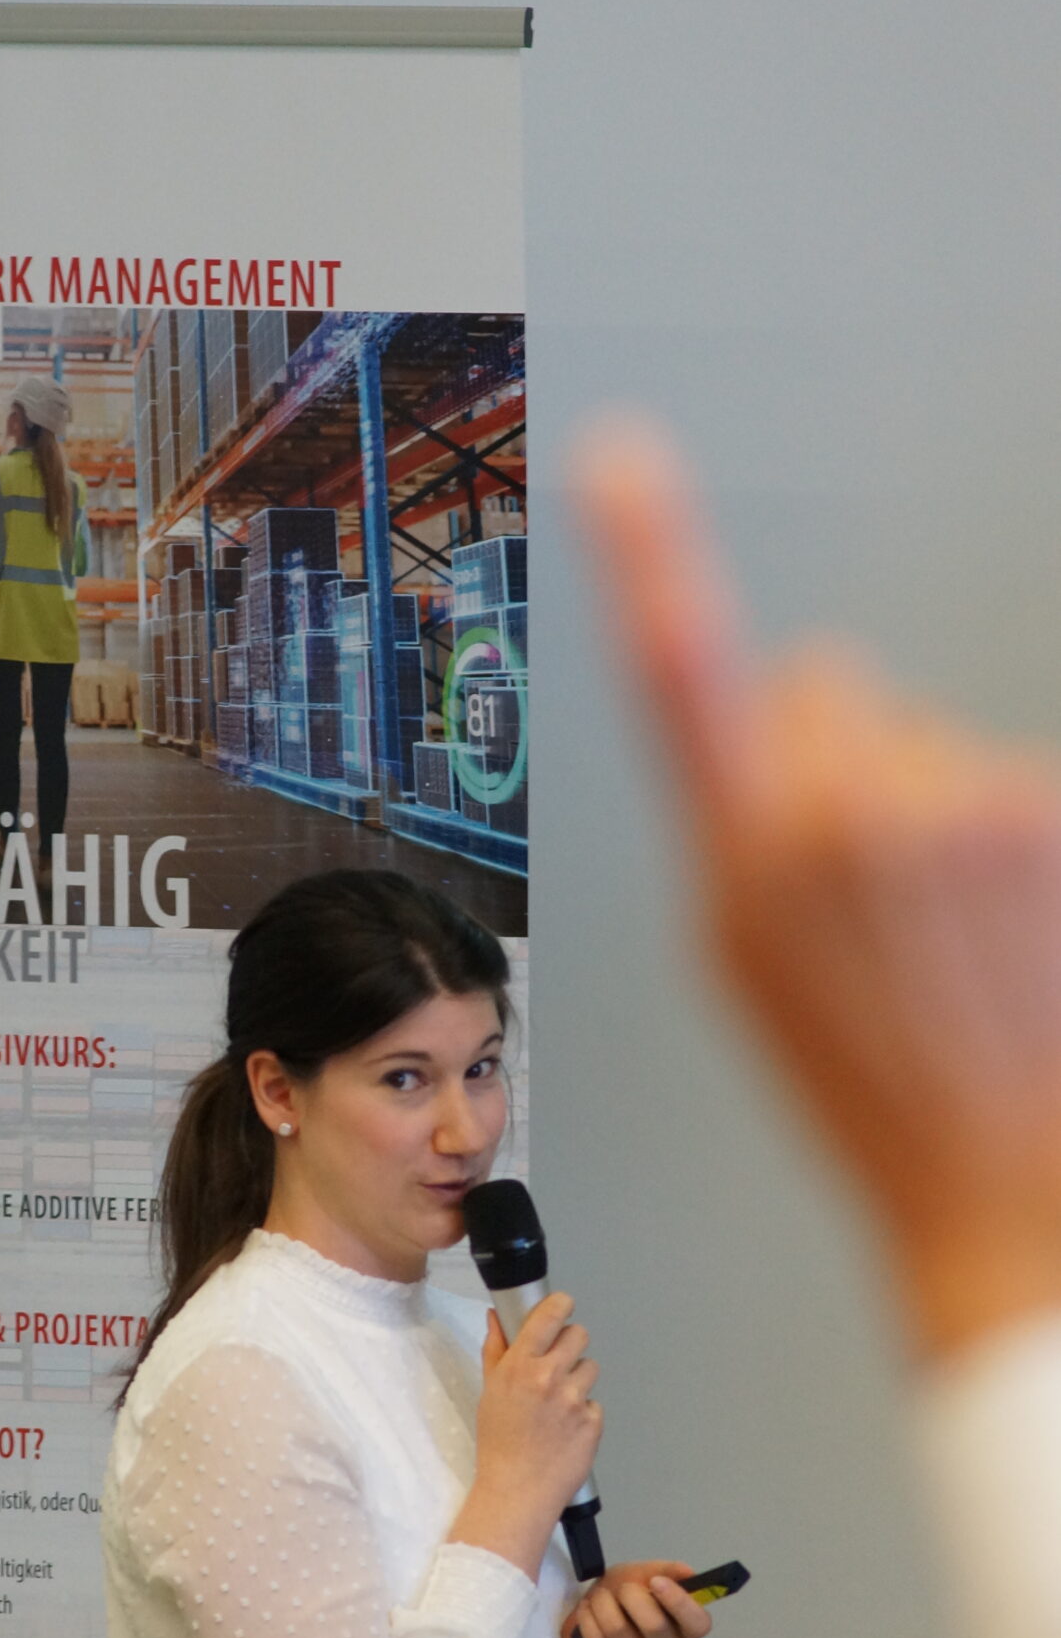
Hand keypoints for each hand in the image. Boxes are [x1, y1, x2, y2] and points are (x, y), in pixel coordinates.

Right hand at [449, 1293, 603, 1578]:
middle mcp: (550, 1377)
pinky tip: (565, 1429)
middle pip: (579, 1335)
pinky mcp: (593, 1422)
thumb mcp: (489, 1391)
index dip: (560, 1306)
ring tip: (559, 1404)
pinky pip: (594, 1403)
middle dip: (569, 1345)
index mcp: (520, 1366)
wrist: (517, 1491)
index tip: (562, 1307)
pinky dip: (583, 1412)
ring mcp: (575, 1400)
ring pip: (590, 1368)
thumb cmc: (498, 1443)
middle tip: (557, 1365)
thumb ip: (496, 1350)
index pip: (550, 1316)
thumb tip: (497, 1317)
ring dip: (578, 1380)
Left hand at [561, 1560, 711, 1637]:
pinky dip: (587, 1620)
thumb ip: (665, 1571)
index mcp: (684, 1629)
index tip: (656, 1582)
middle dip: (630, 1596)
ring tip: (599, 1599)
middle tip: (621, 1589)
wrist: (586, 1624)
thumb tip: (687, 1573)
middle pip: (655, 1626)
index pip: (698, 1624)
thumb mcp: (642, 1576)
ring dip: (602, 1605)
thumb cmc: (622, 1599)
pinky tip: (587, 1614)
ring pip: (618, 1631)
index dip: (679, 1602)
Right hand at [571, 418, 1060, 1359]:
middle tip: (868, 895)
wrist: (1013, 1178)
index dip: (647, 551)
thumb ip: (742, 827)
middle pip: (834, 694)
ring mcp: (966, 802)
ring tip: (953, 941)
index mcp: (750, 852)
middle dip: (847, 765)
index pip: (681, 663)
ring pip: (935, 744)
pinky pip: (1015, 783)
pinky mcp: (1052, 808)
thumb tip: (786, 716)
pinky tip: (1012, 936)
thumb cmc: (877, 1095)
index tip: (620, 459)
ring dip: (942, 819)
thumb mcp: (746, 973)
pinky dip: (1017, 848)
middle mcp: (853, 806)